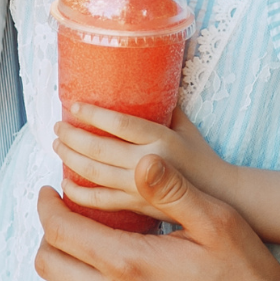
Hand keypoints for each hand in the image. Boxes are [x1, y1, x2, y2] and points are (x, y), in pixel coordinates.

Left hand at [35, 155, 279, 280]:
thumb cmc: (248, 279)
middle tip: (64, 213)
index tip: (50, 190)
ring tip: (87, 241)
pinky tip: (115, 274)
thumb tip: (140, 159)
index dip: (47, 206)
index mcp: (128, 264)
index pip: (60, 231)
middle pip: (50, 264)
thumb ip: (172, 190)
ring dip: (66, 263)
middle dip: (49, 234)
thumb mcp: (217, 222)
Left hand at [54, 105, 233, 220]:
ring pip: (94, 174)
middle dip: (73, 137)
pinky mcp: (137, 208)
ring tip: (58, 146)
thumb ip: (167, 104)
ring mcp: (141, 189)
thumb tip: (151, 72)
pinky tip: (66, 184)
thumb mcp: (188, 126)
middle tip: (57, 126)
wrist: (222, 198)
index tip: (74, 106)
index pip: (121, 124)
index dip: (94, 114)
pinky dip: (79, 193)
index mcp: (162, 140)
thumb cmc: (203, 157)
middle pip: (100, 149)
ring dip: (70, 159)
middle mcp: (149, 164)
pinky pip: (100, 202)